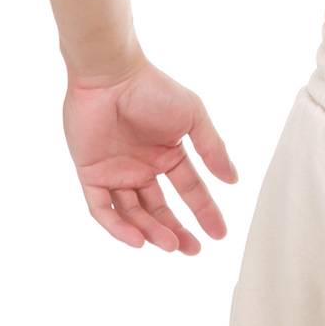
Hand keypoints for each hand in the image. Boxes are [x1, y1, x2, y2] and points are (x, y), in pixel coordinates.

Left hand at [62, 60, 238, 253]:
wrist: (112, 76)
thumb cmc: (154, 90)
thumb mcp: (193, 117)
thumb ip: (212, 149)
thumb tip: (234, 180)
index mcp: (167, 153)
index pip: (189, 189)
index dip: (205, 211)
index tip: (220, 233)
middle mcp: (142, 167)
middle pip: (160, 209)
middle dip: (177, 231)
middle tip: (193, 249)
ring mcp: (116, 172)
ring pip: (133, 214)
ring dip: (152, 232)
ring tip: (171, 244)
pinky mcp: (90, 175)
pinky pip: (103, 209)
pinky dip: (118, 227)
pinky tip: (138, 240)